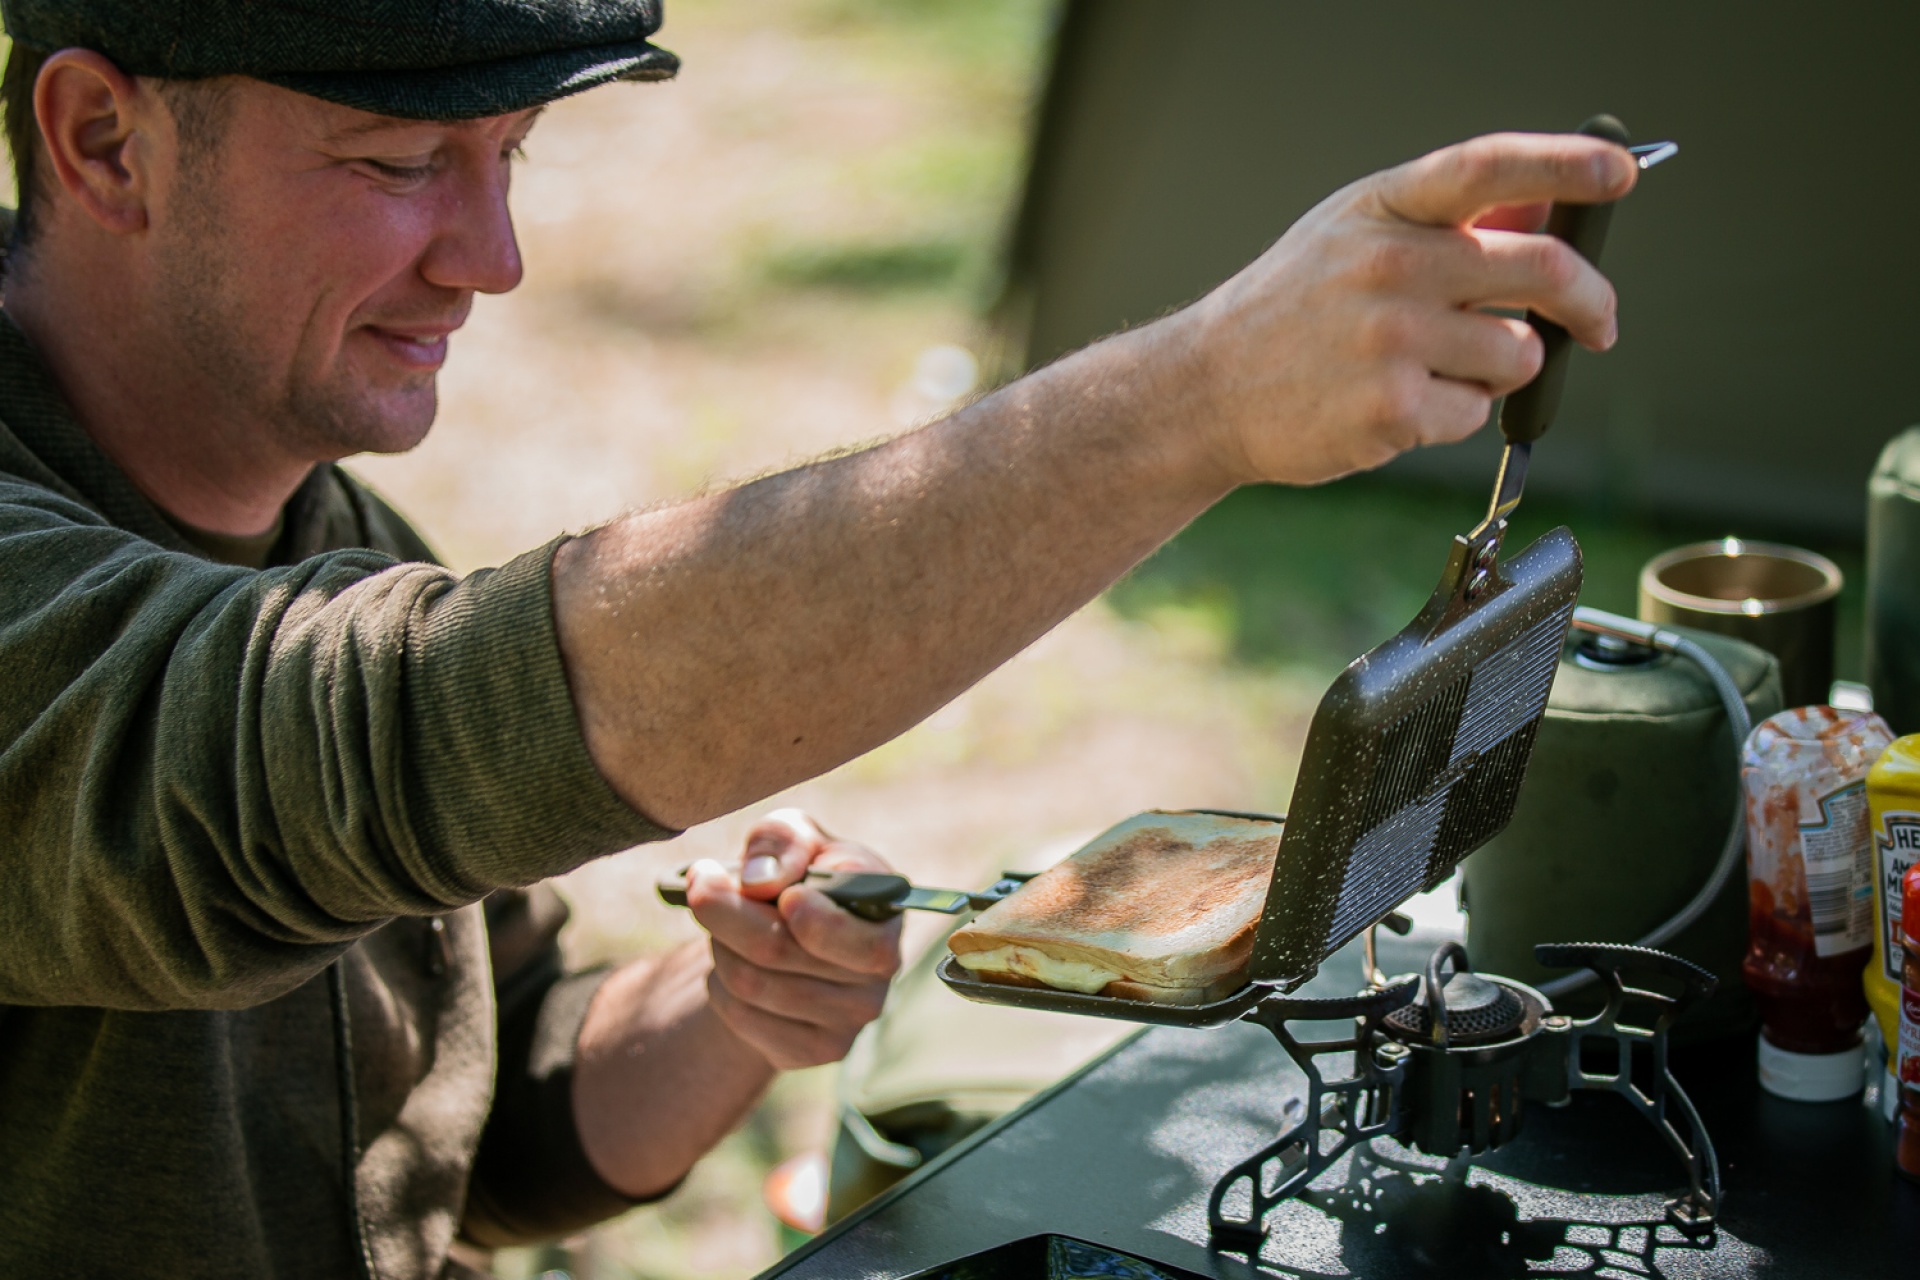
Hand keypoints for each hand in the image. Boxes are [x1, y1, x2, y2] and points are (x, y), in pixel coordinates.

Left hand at [683, 808, 901, 1070]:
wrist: (789, 930)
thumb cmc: (798, 872)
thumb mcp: (791, 835)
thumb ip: (782, 840)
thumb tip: (760, 882)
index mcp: (885, 911)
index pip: (852, 934)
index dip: (807, 916)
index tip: (769, 890)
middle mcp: (881, 968)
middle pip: (778, 950)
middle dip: (725, 913)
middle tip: (700, 883)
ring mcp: (852, 1016)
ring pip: (752, 982)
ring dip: (719, 946)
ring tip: (723, 925)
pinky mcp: (817, 1048)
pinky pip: (742, 1017)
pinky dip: (719, 985)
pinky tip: (733, 964)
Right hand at [1176, 130, 1637, 486]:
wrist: (1206, 389)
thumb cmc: (1292, 310)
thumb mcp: (1353, 237)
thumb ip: (1445, 223)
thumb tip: (1549, 213)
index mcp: (1382, 208)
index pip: (1490, 168)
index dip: (1568, 164)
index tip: (1622, 174)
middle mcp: (1387, 265)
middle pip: (1540, 271)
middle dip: (1591, 302)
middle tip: (1600, 323)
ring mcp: (1388, 340)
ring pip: (1519, 353)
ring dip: (1504, 369)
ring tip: (1441, 371)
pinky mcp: (1390, 411)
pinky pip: (1475, 414)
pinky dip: (1456, 416)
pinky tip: (1398, 405)